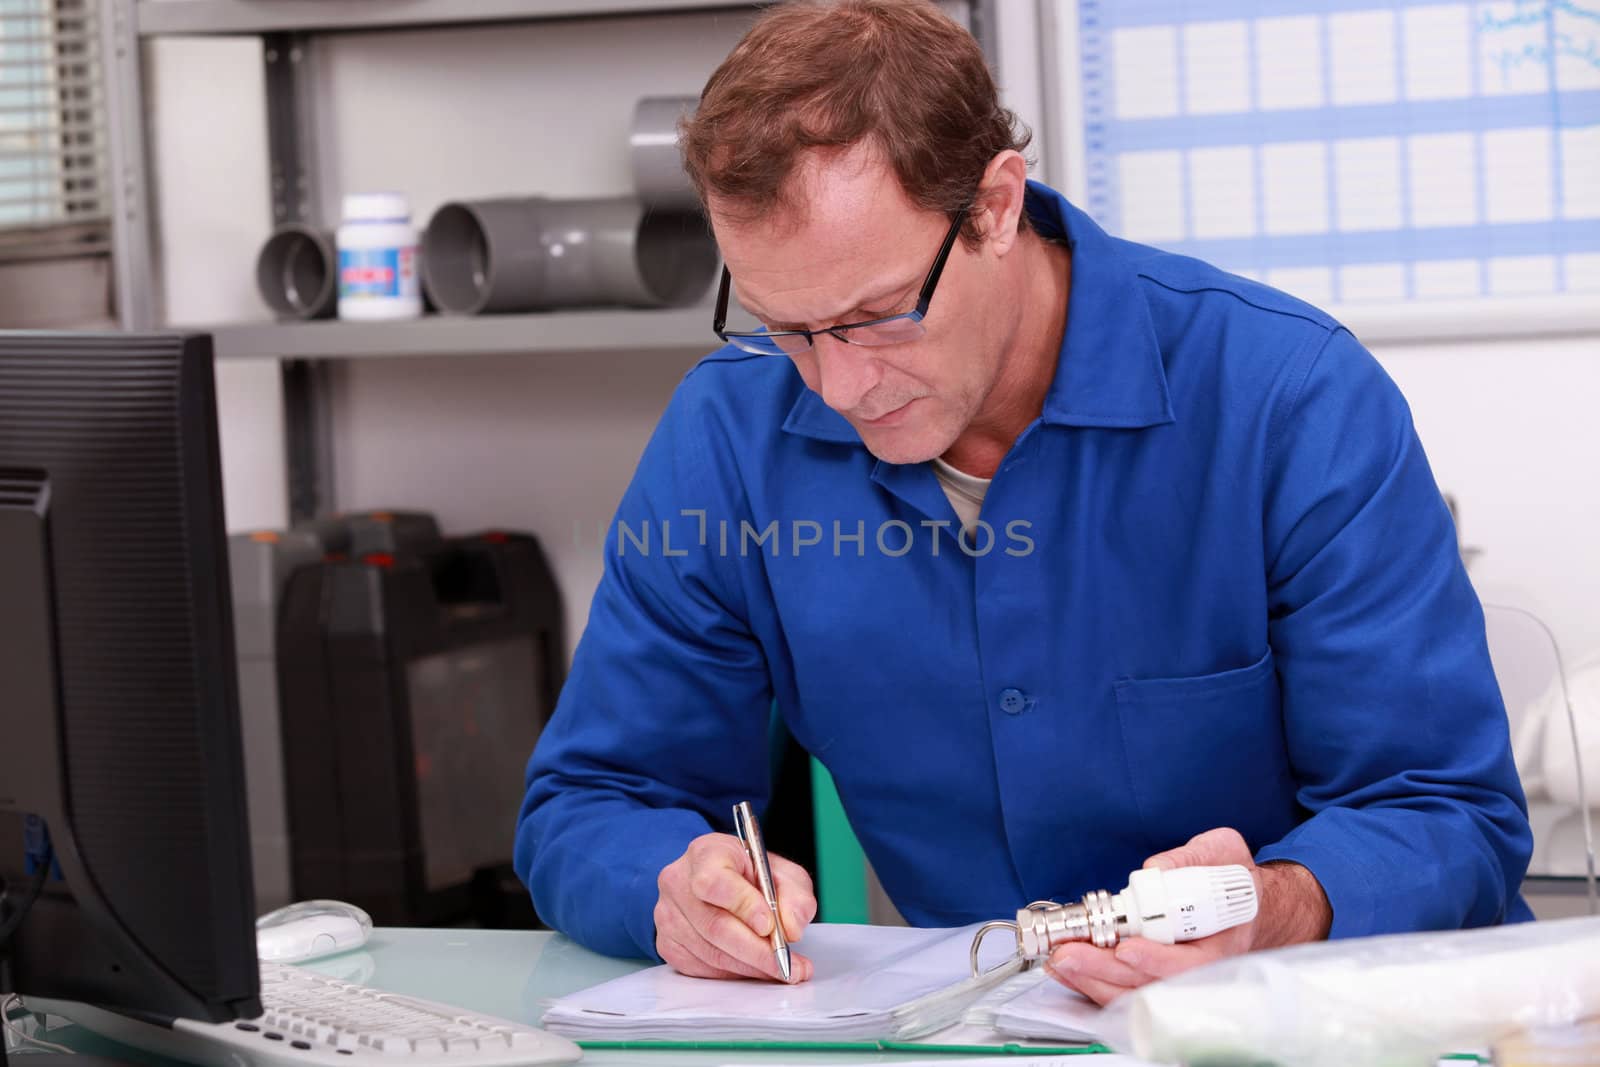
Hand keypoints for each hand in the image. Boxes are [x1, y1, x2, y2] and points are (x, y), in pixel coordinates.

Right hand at [654, 831, 817, 981]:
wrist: (719, 879)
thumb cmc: (750, 874)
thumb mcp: (782, 873)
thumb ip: (795, 896)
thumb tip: (791, 928)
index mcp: (705, 853)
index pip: (715, 882)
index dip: (743, 906)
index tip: (770, 926)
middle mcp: (678, 882)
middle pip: (715, 925)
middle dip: (757, 951)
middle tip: (788, 965)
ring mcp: (667, 914)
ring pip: (710, 952)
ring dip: (750, 967)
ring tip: (779, 969)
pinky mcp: (667, 943)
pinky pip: (702, 968)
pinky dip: (733, 973)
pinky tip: (753, 968)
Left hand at [1044, 827, 1330, 1005]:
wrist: (1241, 899)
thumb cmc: (1231, 877)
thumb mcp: (1223, 851)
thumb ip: (1192, 856)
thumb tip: (1157, 868)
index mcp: (1220, 940)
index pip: (1190, 964)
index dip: (1157, 960)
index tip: (1127, 948)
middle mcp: (1196, 968)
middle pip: (1151, 984)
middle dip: (1106, 970)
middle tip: (1071, 954)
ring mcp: (1171, 976)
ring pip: (1132, 992)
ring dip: (1092, 980)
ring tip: (1060, 961)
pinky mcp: (1148, 975)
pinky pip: (1121, 988)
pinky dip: (1091, 981)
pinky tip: (1065, 968)